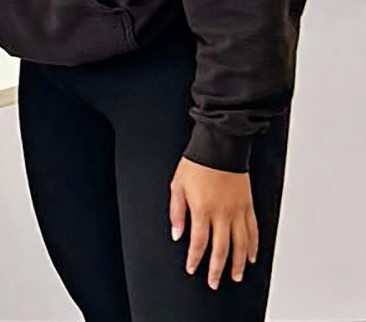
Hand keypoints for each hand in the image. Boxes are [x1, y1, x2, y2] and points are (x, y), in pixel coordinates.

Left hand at [170, 157, 258, 289]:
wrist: (220, 147)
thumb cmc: (197, 164)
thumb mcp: (177, 186)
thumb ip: (176, 212)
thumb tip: (177, 234)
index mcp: (202, 209)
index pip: (198, 242)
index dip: (195, 258)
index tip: (192, 269)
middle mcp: (222, 214)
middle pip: (221, 249)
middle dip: (217, 269)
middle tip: (214, 282)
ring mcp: (238, 211)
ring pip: (240, 244)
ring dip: (237, 263)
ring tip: (235, 276)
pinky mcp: (248, 206)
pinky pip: (253, 231)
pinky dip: (253, 246)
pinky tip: (250, 256)